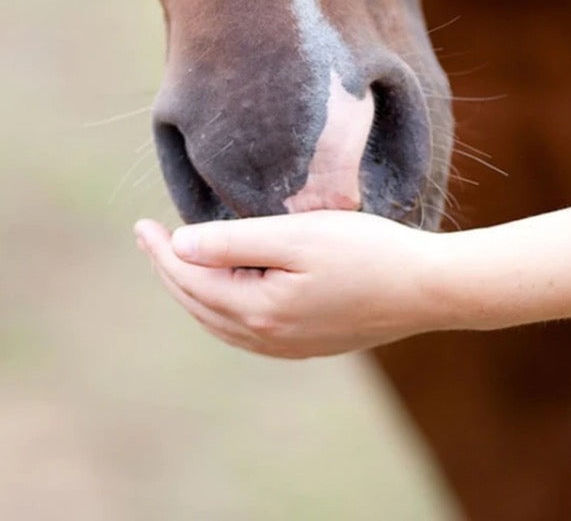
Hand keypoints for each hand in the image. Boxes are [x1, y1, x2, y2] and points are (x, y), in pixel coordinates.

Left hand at [133, 211, 445, 357]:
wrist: (428, 290)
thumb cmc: (367, 252)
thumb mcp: (297, 235)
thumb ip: (234, 241)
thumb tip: (180, 246)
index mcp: (259, 310)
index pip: (190, 279)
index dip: (160, 252)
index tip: (142, 223)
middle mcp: (268, 337)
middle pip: (199, 305)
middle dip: (170, 271)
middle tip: (150, 239)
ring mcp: (289, 347)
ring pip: (220, 322)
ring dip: (193, 292)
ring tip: (178, 262)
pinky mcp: (309, 345)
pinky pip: (246, 331)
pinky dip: (222, 309)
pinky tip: (225, 292)